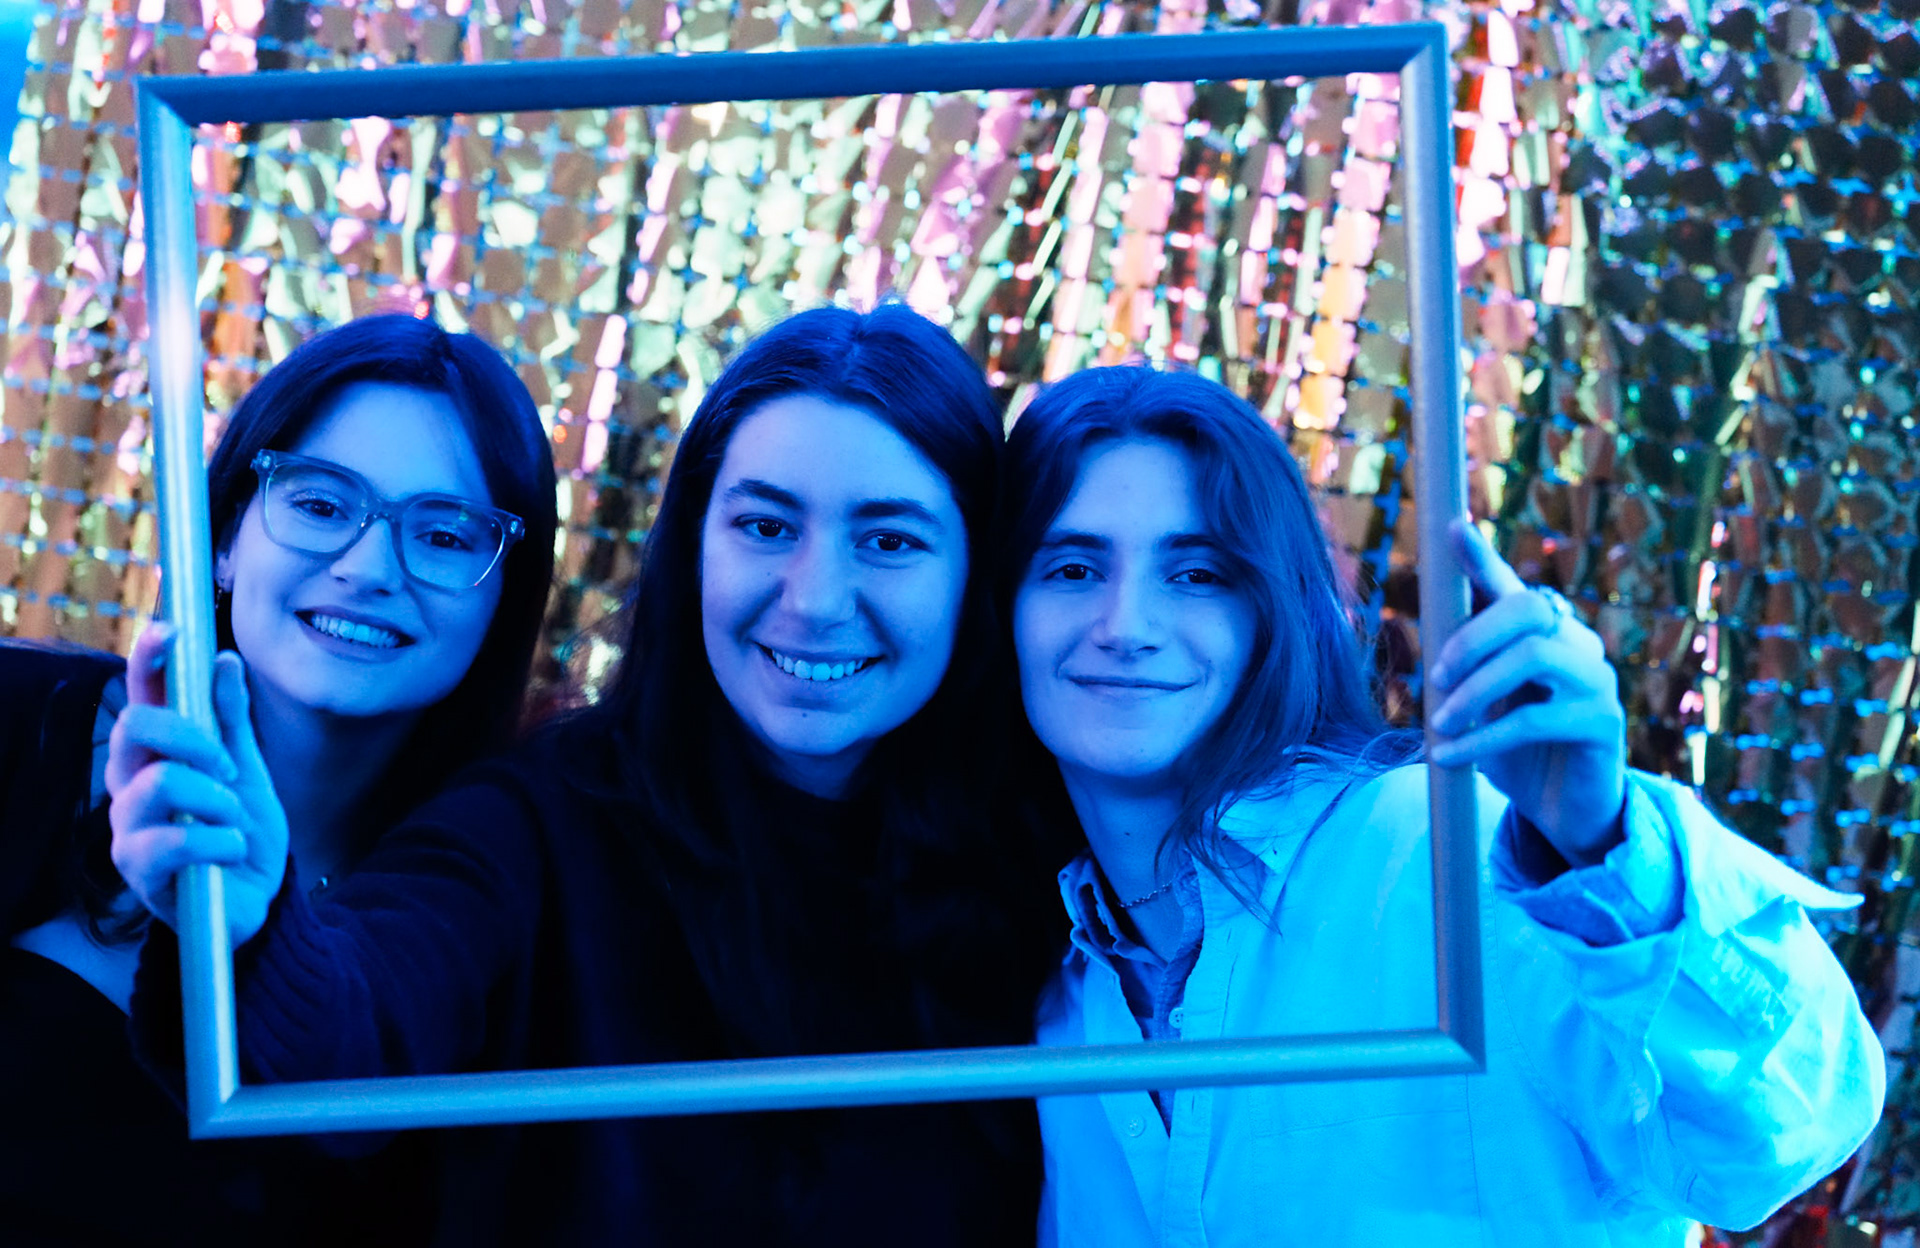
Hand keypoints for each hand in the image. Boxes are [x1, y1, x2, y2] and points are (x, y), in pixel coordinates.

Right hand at [107, 623, 287, 945]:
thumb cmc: (241, 832)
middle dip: (194, 737)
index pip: (141, 697)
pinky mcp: (140, 873)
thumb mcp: (248, 770)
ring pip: (159, 784)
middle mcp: (129, 786)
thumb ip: (231, 720)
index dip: (149, 660)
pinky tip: (232, 850)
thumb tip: (222, 660)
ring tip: (235, 820)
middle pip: (135, 729)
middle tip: (229, 767)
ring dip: (214, 798)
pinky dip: (219, 841)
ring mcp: (128, 829)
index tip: (172, 629)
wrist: (259, 901)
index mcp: (155, 756)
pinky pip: (172, 841)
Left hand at [1425, 519, 1626, 865]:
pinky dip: (1482, 738)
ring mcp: (1597, 678)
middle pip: (1527, 609)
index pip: (1511, 586)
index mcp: (1543, 631)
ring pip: (1533, 656)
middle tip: (1434, 676)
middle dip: (1471, 637)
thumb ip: (1463, 662)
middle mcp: (1577, 642)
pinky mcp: (1604, 722)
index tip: (1451, 528)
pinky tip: (1450, 757)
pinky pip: (1536, 719)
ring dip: (1475, 690)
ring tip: (1439, 723)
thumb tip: (1425, 621)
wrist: (1560, 808)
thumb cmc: (1515, 746)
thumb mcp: (1482, 700)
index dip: (1481, 558)